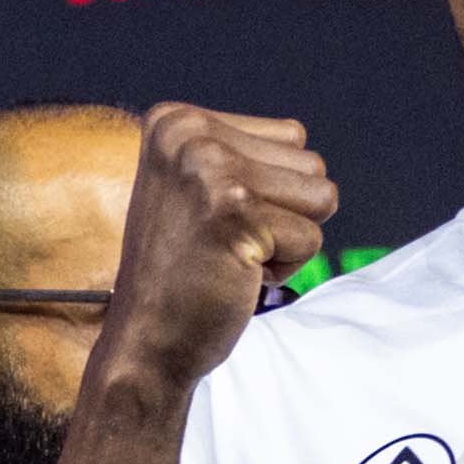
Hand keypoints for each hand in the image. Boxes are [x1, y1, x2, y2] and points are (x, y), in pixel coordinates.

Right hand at [101, 102, 334, 404]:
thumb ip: (240, 155)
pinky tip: (235, 277)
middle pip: (310, 162)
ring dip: (288, 240)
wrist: (143, 343)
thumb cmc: (182, 274)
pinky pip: (310, 238)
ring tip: (233, 257)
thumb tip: (306, 151)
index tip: (216, 220)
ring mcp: (211, 171)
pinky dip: (284, 270)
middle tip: (225, 245)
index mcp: (176, 121)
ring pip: (319, 196)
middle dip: (284, 214)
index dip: (271, 191)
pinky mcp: (236, 214)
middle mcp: (189, 135)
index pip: (292, 137)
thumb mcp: (197, 191)